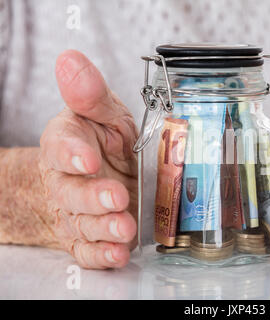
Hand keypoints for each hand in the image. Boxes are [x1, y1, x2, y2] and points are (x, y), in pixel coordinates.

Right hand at [39, 50, 137, 268]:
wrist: (101, 173)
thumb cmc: (105, 141)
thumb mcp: (104, 114)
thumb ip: (91, 95)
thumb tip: (70, 59)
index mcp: (68, 143)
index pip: (61, 146)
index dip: (72, 153)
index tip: (88, 157)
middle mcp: (68, 179)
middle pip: (71, 191)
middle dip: (93, 196)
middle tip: (116, 196)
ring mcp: (77, 211)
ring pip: (83, 223)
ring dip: (104, 228)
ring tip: (125, 227)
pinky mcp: (88, 235)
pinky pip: (90, 249)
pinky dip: (103, 254)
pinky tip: (119, 253)